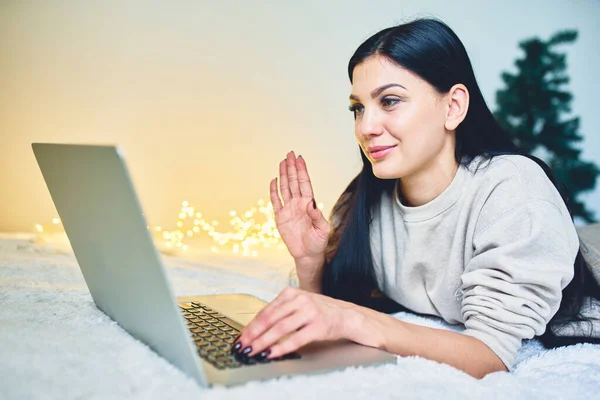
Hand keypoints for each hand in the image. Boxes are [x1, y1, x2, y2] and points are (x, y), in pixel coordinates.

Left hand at [231, 287, 356, 359]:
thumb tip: (256, 329)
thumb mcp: (298, 304)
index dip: (251, 325)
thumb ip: (280, 312)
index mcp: (291, 293)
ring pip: (280, 329)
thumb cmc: (319, 311)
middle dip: (253, 334)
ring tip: (254, 351)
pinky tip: (272, 353)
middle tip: (243, 346)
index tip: (241, 337)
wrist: (346, 315)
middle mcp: (299, 300)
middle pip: (270, 319)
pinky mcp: (318, 326)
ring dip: (264, 342)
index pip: (266, 311)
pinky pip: (296, 339)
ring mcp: (309, 312)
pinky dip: (281, 347)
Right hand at [270, 151, 329, 264]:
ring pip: (285, 188)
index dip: (302, 171)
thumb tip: (310, 203)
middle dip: (292, 167)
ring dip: (283, 175)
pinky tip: (274, 180)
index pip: (304, 183)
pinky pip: (275, 201)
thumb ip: (317, 216)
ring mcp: (289, 209)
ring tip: (282, 162)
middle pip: (294, 182)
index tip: (299, 158)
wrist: (308, 255)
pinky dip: (273, 191)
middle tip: (289, 153)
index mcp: (309, 204)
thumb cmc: (318, 242)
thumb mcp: (322, 230)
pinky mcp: (280, 217)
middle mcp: (298, 203)